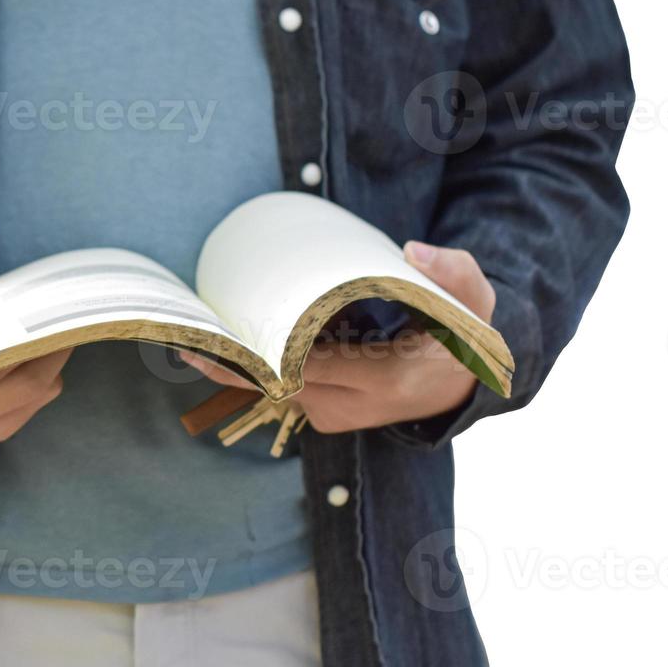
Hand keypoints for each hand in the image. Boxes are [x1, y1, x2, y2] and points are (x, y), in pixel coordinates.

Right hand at [0, 282, 70, 443]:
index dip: (28, 338)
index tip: (50, 312)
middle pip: (24, 386)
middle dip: (51, 349)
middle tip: (62, 316)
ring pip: (36, 396)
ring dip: (48, 363)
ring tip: (42, 330)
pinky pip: (32, 403)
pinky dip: (40, 377)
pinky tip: (29, 352)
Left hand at [178, 241, 495, 433]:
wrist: (458, 390)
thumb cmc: (460, 341)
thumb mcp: (475, 306)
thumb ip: (457, 275)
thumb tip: (414, 250)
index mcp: (384, 381)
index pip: (307, 368)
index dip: (261, 355)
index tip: (221, 338)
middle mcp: (351, 408)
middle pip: (277, 385)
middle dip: (235, 358)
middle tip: (193, 329)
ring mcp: (334, 416)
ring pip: (272, 391)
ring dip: (240, 364)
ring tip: (202, 332)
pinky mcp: (322, 415)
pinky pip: (278, 392)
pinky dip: (255, 369)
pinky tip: (227, 345)